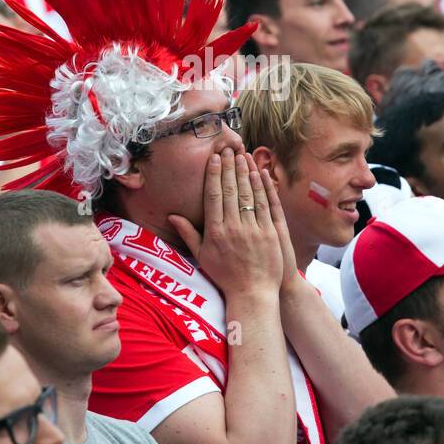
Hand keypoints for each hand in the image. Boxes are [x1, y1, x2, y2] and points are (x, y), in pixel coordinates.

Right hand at [168, 149, 283, 299]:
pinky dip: (263, 188)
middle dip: (230, 168)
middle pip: (231, 191)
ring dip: (246, 173)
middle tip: (229, 149)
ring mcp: (254, 230)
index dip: (214, 175)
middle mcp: (233, 228)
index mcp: (215, 232)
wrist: (252, 294)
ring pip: (249, 195)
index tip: (215, 159)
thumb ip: (188, 234)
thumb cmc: (225, 276)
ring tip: (243, 155)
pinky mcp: (271, 233)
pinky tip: (260, 174)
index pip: (214, 196)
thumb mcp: (202, 256)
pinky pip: (267, 205)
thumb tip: (172, 216)